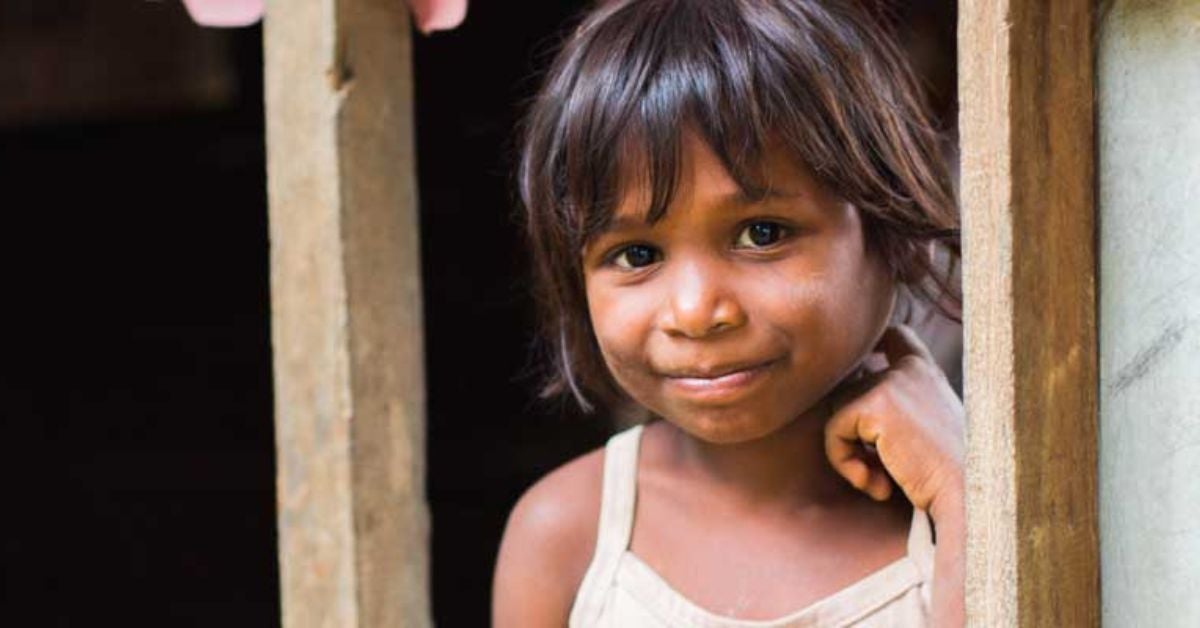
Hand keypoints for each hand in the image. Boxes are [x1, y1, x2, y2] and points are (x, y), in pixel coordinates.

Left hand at [824, 325, 963, 520]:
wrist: (972, 497)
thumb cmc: (952, 479)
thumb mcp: (929, 434)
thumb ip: (898, 414)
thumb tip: (848, 404)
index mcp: (928, 375)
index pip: (896, 337)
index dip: (872, 345)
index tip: (864, 359)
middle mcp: (910, 370)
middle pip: (850, 390)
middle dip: (855, 436)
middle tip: (882, 473)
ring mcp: (891, 382)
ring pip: (838, 413)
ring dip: (850, 455)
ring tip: (882, 480)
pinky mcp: (874, 404)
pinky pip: (834, 432)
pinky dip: (845, 463)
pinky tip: (878, 484)